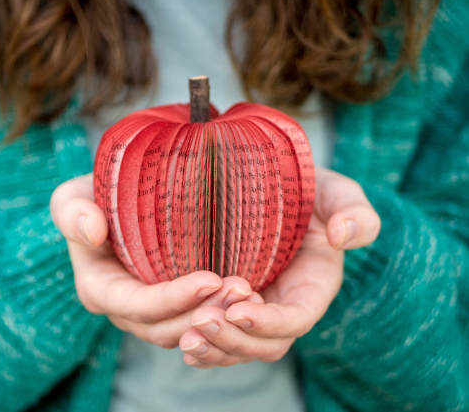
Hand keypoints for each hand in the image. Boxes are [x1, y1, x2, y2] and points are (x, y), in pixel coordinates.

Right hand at [50, 174, 261, 347]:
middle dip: (205, 314)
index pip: (137, 307)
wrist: (114, 205)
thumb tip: (92, 229)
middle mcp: (125, 311)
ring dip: (220, 318)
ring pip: (188, 331)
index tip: (210, 278)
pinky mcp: (173, 307)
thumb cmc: (94, 199)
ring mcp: (151, 314)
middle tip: (243, 289)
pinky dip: (224, 317)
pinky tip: (251, 300)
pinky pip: (199, 324)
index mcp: (99, 290)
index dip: (173, 299)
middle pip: (167, 328)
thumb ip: (72, 210)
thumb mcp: (73, 196)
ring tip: (250, 294)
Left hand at [178, 167, 380, 367]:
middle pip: (266, 344)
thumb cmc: (309, 191)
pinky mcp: (232, 307)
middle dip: (235, 340)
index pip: (297, 319)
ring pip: (241, 348)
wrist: (277, 190)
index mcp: (313, 287)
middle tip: (201, 321)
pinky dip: (205, 348)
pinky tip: (183, 344)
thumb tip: (341, 236)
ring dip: (215, 349)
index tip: (238, 310)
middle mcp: (285, 307)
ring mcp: (258, 310)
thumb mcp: (337, 193)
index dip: (270, 322)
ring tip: (187, 337)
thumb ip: (355, 213)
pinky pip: (222, 339)